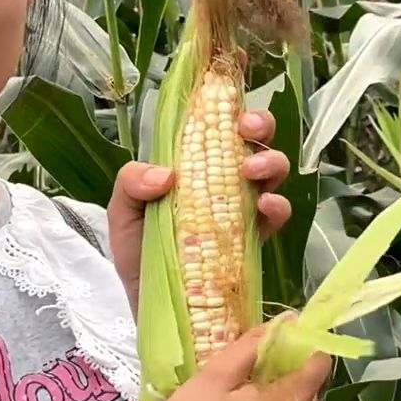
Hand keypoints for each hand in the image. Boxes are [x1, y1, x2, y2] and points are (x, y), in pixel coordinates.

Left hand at [106, 109, 291, 312]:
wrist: (154, 312)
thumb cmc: (138, 260)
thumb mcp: (123, 217)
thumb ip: (130, 185)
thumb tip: (167, 173)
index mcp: (189, 167)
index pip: (212, 124)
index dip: (228, 102)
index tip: (231, 88)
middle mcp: (221, 181)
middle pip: (251, 140)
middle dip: (258, 126)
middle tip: (247, 131)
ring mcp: (241, 209)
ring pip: (271, 171)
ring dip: (270, 161)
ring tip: (252, 171)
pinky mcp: (256, 240)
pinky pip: (277, 215)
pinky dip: (277, 205)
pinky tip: (265, 207)